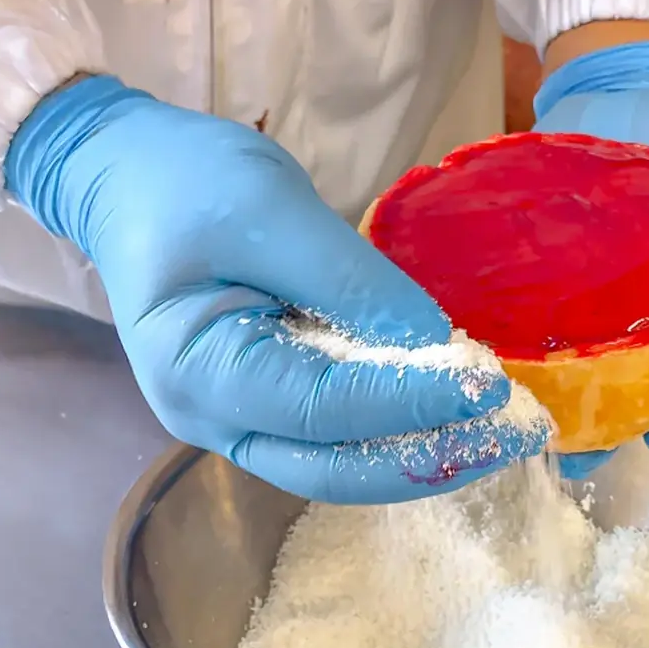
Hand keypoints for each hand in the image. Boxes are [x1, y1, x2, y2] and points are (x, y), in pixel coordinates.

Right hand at [5, 75, 548, 503]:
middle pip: (335, 468)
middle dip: (432, 456)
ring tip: (499, 431)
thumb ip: (352, 284)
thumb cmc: (187, 182)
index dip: (412, 402)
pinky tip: (451, 410)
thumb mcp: (272, 211)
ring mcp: (239, 419)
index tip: (488, 385)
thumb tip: (435, 345)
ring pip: (342, 463)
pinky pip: (339, 435)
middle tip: (515, 432)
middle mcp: (212, 419)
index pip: (324, 410)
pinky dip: (397, 428)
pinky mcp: (268, 403)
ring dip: (423, 451)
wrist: (133, 180)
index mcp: (198, 371)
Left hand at [533, 43, 648, 477]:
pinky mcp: (529, 260)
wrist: (634, 82)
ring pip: (567, 355)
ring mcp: (576, 287)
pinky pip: (517, 306)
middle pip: (621, 378)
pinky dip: (509, 337)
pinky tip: (493, 365)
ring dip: (553, 396)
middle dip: (605, 421)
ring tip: (533, 428)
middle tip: (580, 458)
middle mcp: (634, 308)